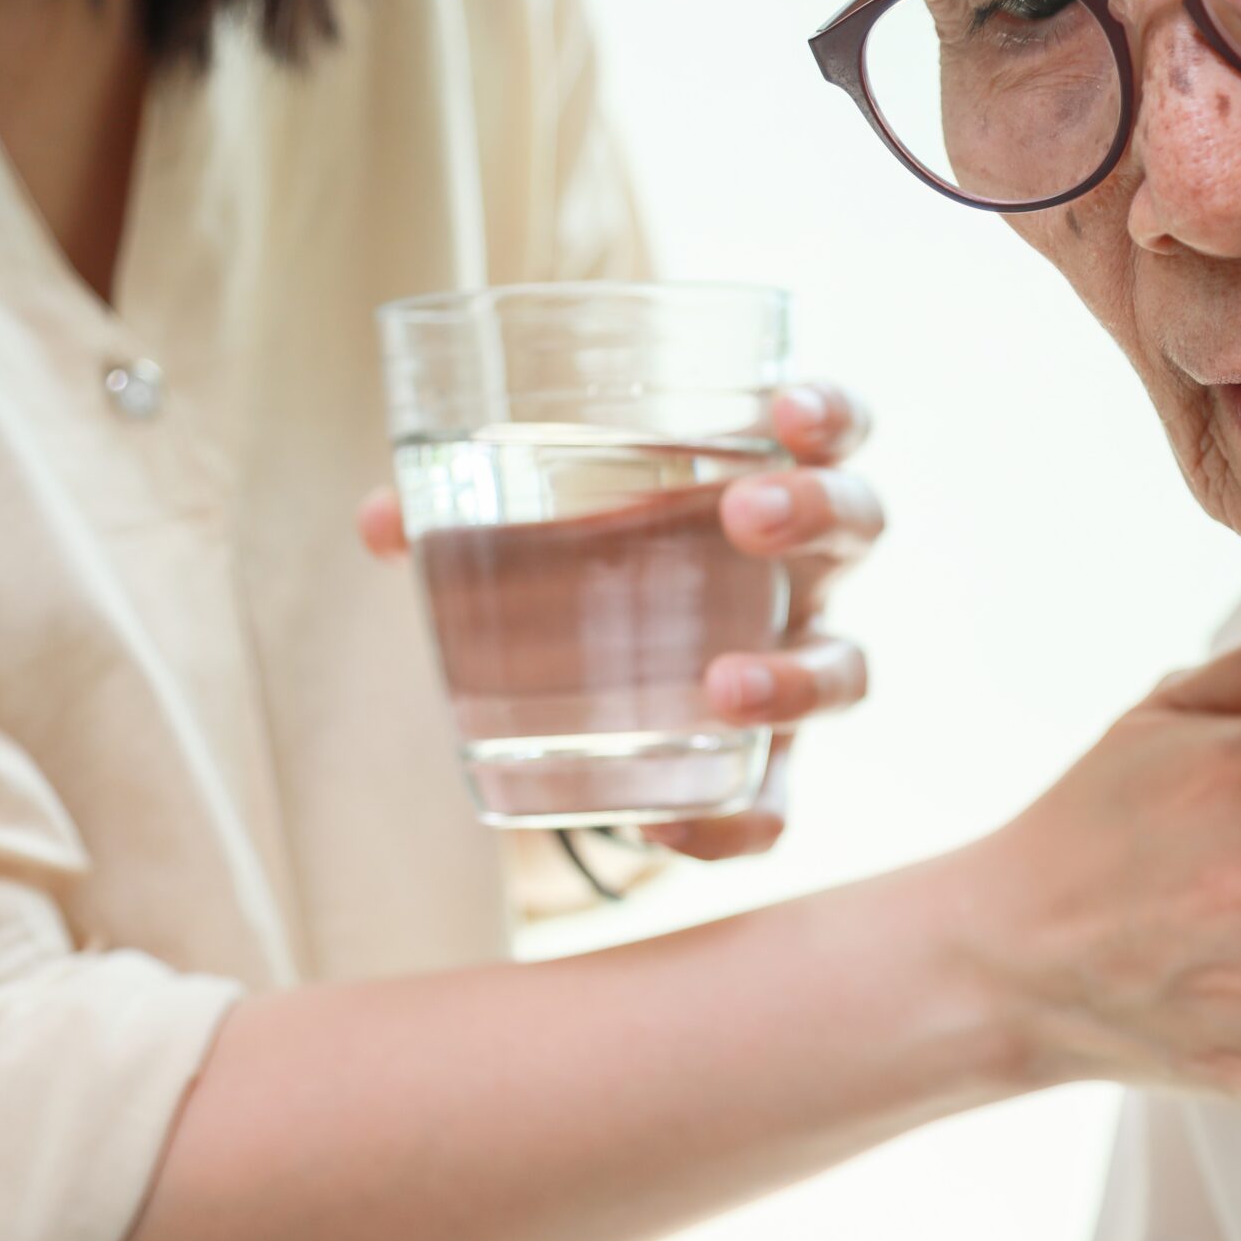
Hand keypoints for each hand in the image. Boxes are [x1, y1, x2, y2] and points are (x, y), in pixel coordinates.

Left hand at [358, 382, 881, 860]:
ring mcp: (796, 669)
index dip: (829, 411)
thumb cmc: (590, 573)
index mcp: (762, 485)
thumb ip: (465, 513)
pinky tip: (666, 829)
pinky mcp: (767, 770)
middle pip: (857, 528)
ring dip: (799, 676)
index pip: (830, 429)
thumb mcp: (534, 528)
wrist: (603, 702)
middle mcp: (802, 574)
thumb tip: (383, 521)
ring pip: (849, 669)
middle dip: (814, 514)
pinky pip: (779, 804)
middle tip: (743, 517)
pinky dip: (735, 824)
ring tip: (725, 687)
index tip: (788, 411)